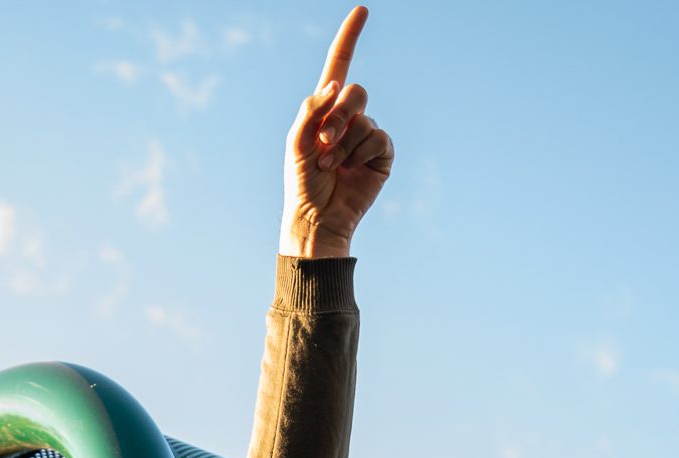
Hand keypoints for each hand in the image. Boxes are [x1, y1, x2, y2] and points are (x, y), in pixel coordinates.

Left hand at [281, 7, 393, 258]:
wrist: (316, 217)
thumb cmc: (301, 182)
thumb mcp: (296, 142)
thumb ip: (311, 111)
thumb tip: (334, 86)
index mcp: (324, 109)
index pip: (339, 64)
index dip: (350, 37)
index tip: (362, 10)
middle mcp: (347, 118)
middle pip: (355, 92)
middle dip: (338, 116)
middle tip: (324, 143)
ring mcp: (367, 135)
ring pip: (365, 118)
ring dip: (344, 143)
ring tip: (330, 166)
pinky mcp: (381, 154)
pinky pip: (378, 137)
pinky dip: (361, 152)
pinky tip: (350, 170)